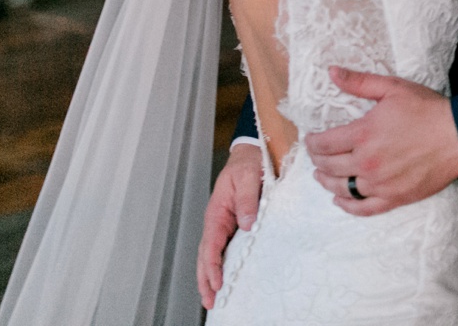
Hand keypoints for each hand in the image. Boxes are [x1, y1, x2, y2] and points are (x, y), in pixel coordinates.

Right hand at [197, 142, 263, 309]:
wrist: (251, 155)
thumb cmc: (248, 164)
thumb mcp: (248, 177)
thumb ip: (248, 200)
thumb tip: (247, 225)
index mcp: (217, 212)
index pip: (210, 244)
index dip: (212, 265)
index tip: (216, 282)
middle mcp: (218, 222)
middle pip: (206, 256)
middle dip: (206, 280)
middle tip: (210, 302)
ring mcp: (224, 226)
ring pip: (212, 255)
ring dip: (211, 277)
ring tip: (213, 298)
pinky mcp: (234, 226)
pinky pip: (225, 249)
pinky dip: (221, 266)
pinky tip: (224, 279)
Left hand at [303, 67, 457, 215]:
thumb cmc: (427, 110)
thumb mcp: (392, 88)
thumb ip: (360, 82)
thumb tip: (332, 71)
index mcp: (363, 134)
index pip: (324, 144)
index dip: (312, 143)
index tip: (311, 139)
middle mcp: (367, 162)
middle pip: (329, 166)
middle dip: (317, 160)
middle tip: (316, 155)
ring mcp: (380, 183)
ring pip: (341, 189)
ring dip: (327, 182)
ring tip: (322, 176)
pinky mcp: (395, 198)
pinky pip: (363, 208)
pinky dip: (348, 206)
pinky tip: (341, 200)